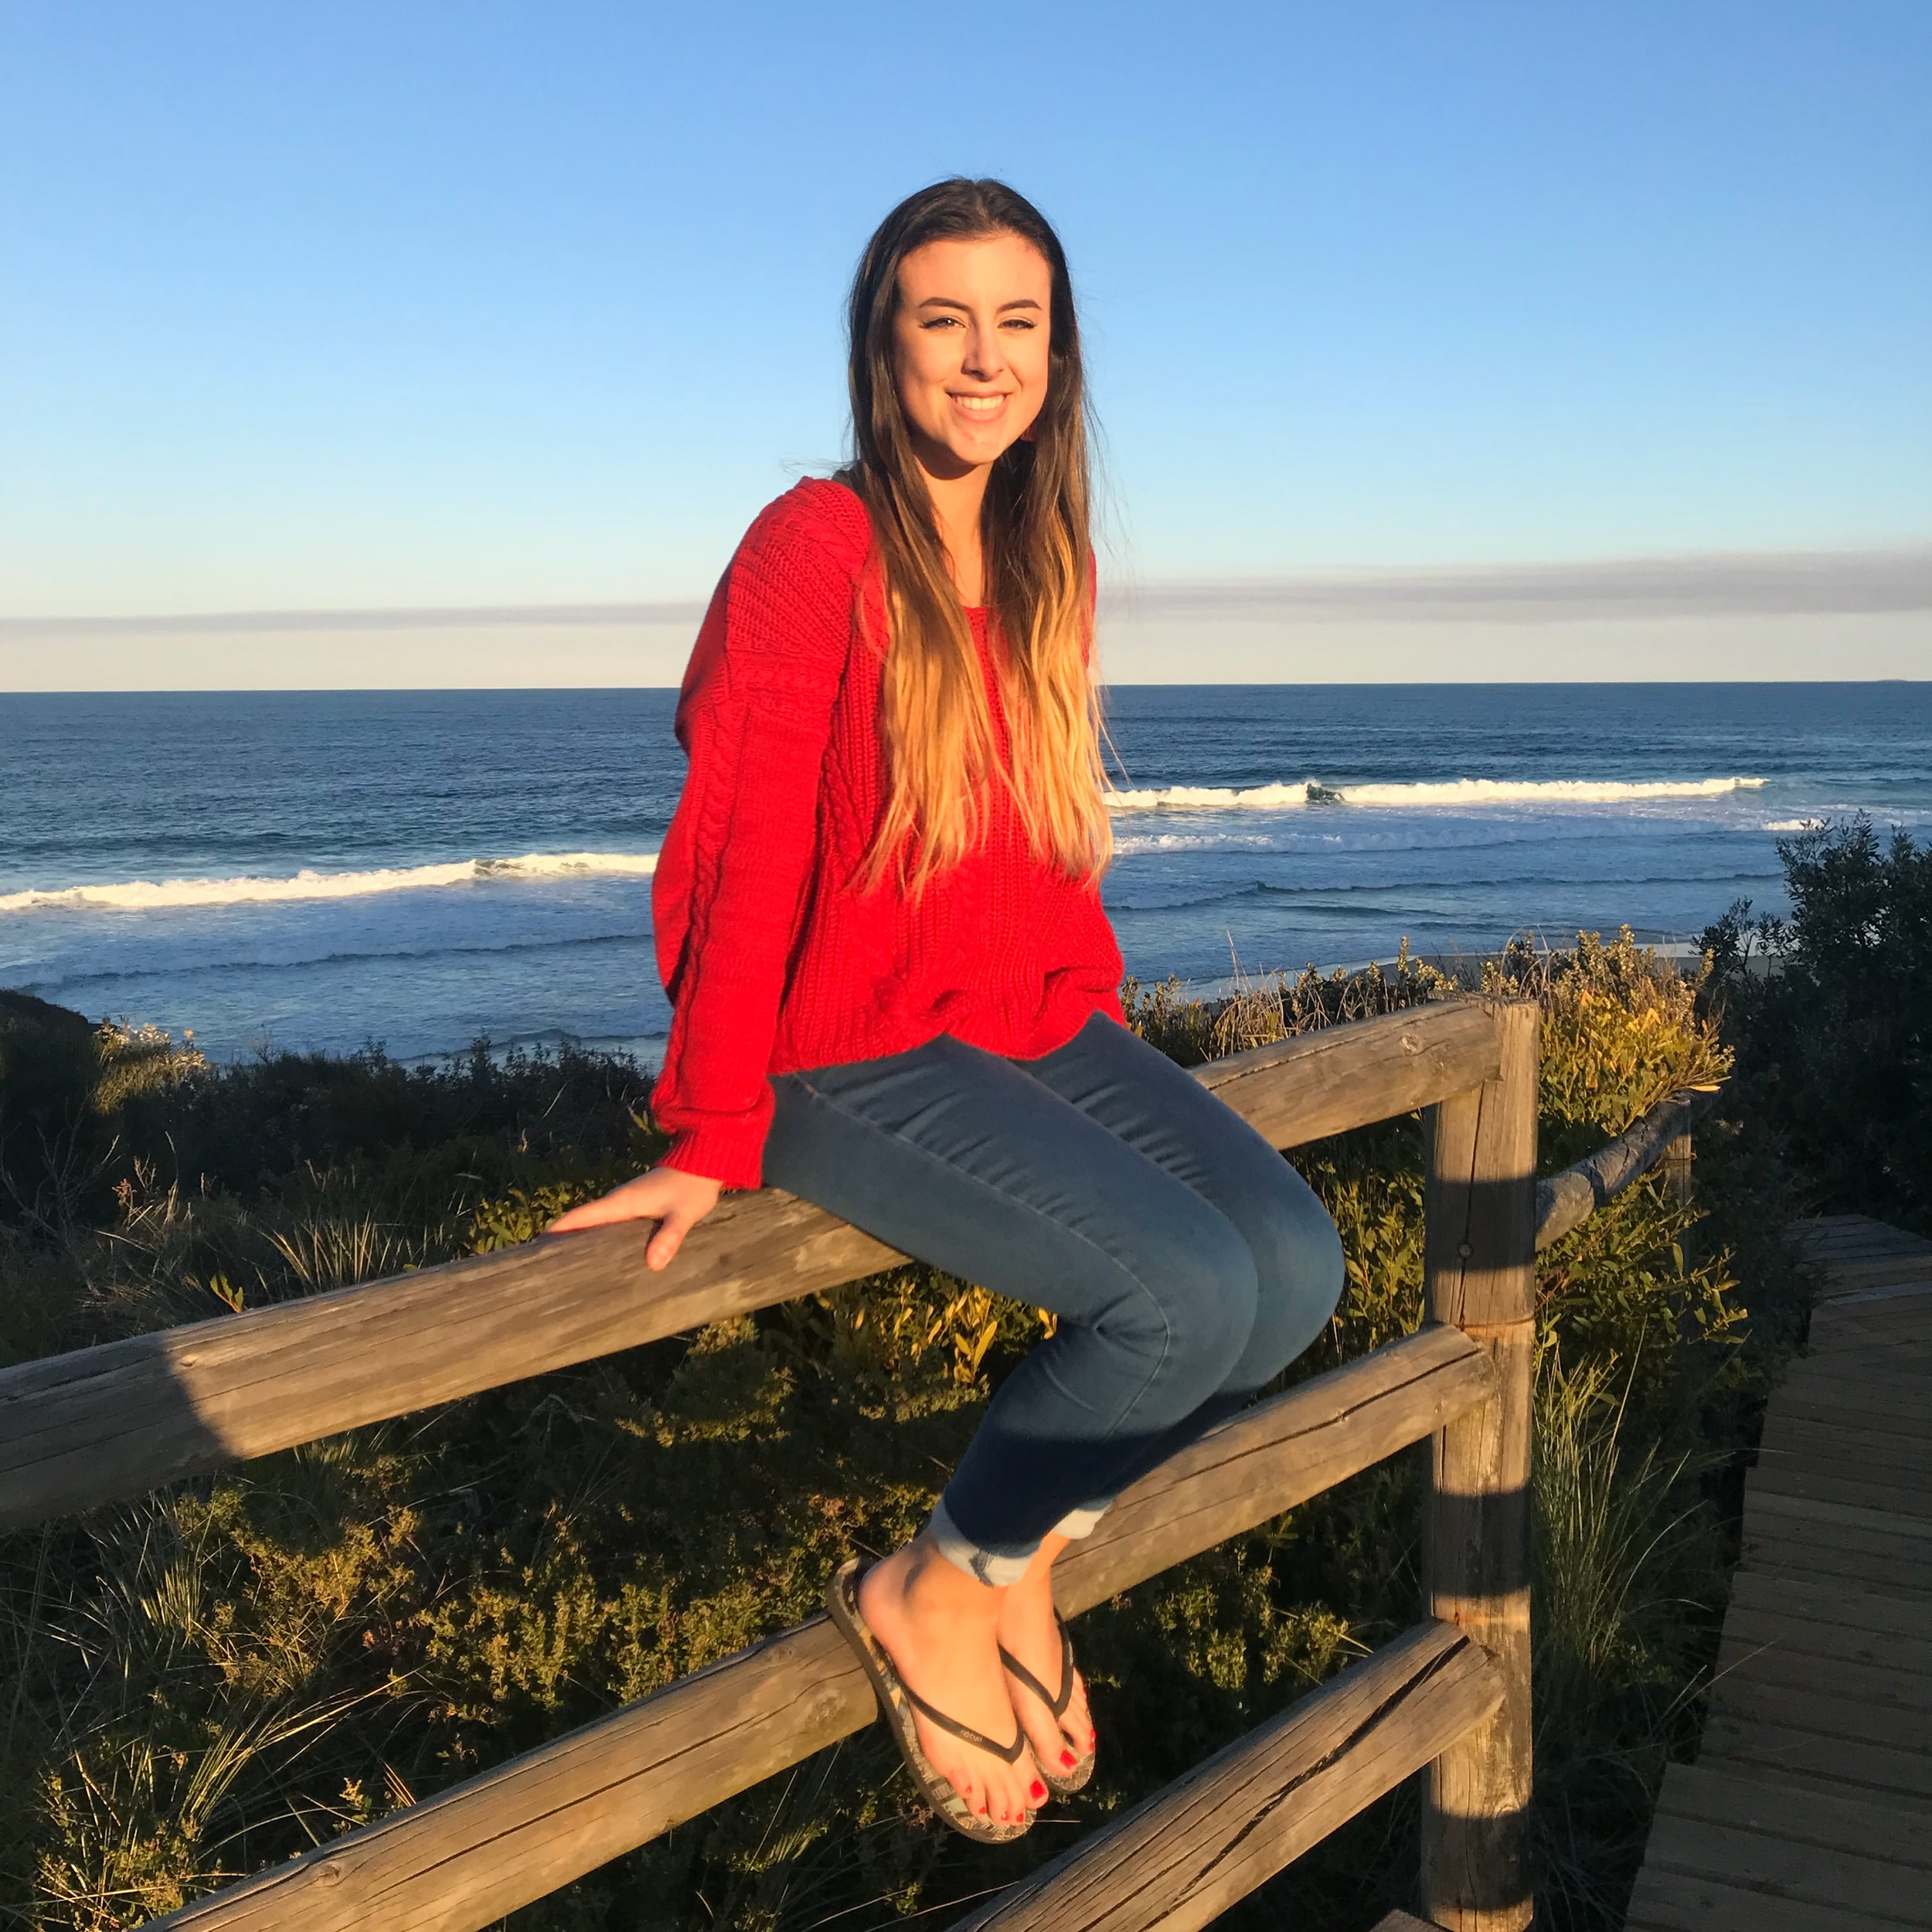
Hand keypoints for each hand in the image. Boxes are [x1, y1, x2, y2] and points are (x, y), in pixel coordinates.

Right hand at [545, 1166, 721, 1271]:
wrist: (702, 1162)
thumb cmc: (691, 1188)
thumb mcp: (683, 1214)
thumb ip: (669, 1236)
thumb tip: (653, 1264)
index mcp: (620, 1203)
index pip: (580, 1217)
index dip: (556, 1231)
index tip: (535, 1251)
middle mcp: (617, 1203)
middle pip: (581, 1224)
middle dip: (564, 1244)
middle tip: (548, 1273)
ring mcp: (625, 1205)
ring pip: (595, 1226)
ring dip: (581, 1243)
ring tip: (569, 1273)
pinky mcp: (634, 1208)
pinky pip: (609, 1227)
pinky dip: (599, 1241)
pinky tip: (601, 1262)